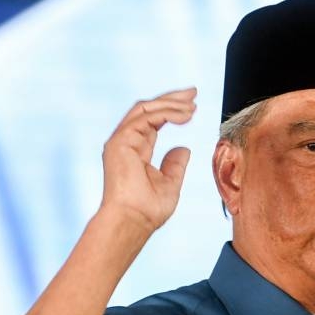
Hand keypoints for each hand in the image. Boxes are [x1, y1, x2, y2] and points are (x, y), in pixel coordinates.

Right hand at [100, 87, 196, 230]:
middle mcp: (126, 142)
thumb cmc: (149, 209)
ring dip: (171, 104)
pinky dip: (166, 112)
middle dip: (171, 99)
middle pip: (147, 110)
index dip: (172, 111)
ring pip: (145, 109)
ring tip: (193, 105)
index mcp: (135, 150)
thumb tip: (183, 149)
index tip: (192, 106)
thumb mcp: (170, 183)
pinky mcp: (120, 141)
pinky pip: (145, 118)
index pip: (152, 122)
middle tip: (194, 93)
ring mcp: (121, 141)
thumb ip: (175, 165)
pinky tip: (185, 115)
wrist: (134, 220)